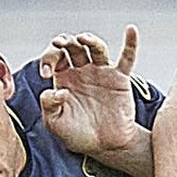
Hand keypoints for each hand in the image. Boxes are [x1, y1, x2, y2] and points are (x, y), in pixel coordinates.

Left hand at [38, 26, 141, 160]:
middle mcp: (82, 71)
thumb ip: (49, 107)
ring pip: (96, 48)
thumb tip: (56, 90)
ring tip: (82, 38)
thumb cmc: (78, 135)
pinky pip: (127, 58)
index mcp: (64, 78)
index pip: (54, 58)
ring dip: (89, 40)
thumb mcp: (56, 124)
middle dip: (64, 42)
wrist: (105, 147)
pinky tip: (131, 30)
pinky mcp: (120, 79)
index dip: (48, 59)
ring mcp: (101, 73)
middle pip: (73, 47)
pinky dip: (131, 44)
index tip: (46, 73)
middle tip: (59, 43)